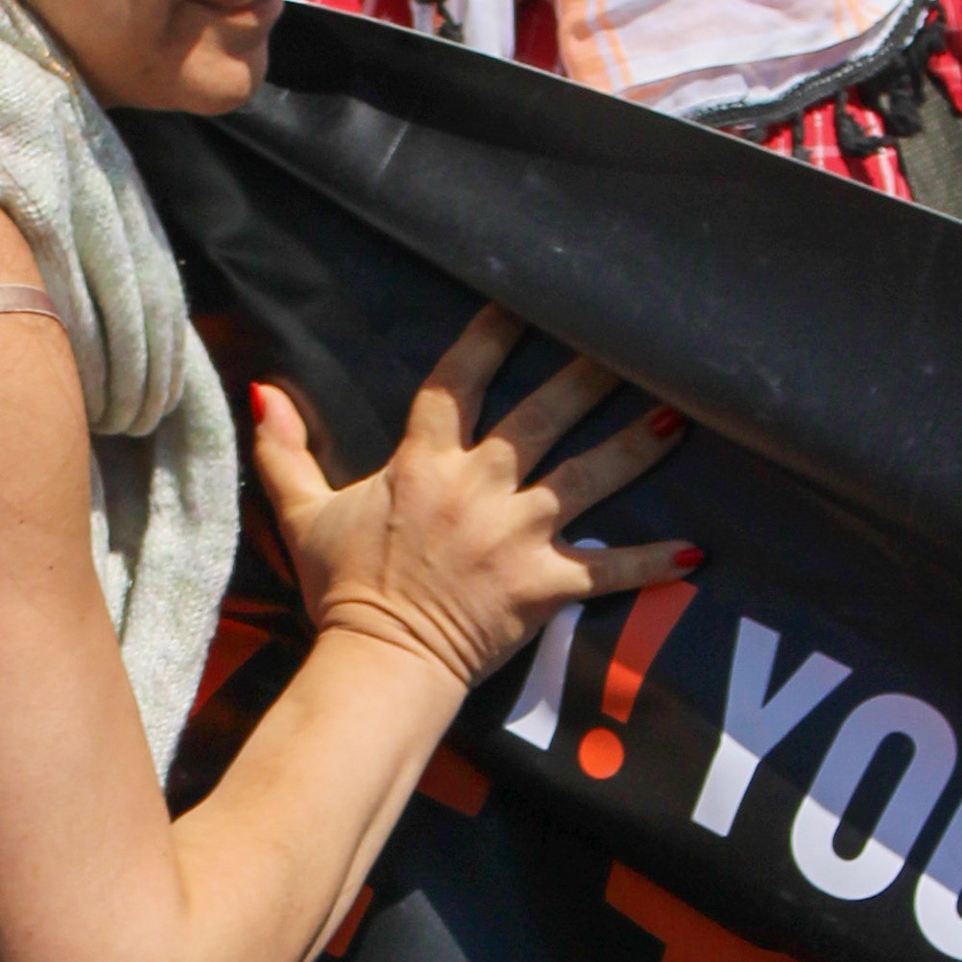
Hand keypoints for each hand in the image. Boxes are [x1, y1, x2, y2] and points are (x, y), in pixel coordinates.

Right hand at [246, 305, 690, 692]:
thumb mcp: (302, 513)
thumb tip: (263, 390)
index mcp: (423, 463)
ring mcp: (518, 535)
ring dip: (636, 446)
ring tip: (679, 416)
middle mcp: (479, 487)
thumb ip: (285, 449)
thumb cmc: (341, 587)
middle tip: (633, 339)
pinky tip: (698, 549)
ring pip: (589, 477)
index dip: (490, 335)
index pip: (459, 381)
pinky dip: (653, 562)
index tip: (523, 297)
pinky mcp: (545, 586)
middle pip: (543, 415)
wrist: (376, 664)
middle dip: (589, 374)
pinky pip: (608, 570)